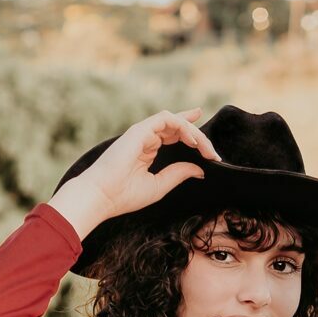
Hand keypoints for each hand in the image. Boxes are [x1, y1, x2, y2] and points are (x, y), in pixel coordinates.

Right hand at [47, 108, 220, 238]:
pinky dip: (183, 127)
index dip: (191, 133)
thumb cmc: (125, 195)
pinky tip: (194, 141)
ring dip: (194, 133)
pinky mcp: (139, 130)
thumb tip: (200, 169)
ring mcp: (142, 133)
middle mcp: (146, 139)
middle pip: (178, 128)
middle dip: (199, 138)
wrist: (103, 196)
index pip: (173, 135)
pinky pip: (166, 120)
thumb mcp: (160, 185)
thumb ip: (179, 173)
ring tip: (206, 149)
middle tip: (214, 155)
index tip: (209, 144)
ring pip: (175, 121)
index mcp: (148, 150)